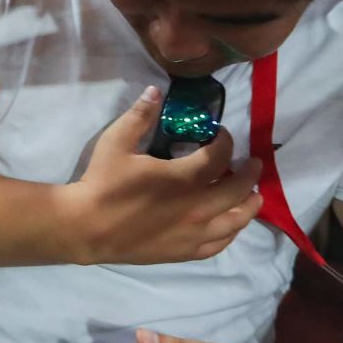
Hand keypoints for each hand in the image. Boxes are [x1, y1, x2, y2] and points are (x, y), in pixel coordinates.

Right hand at [59, 86, 260, 265]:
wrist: (88, 227)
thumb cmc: (103, 183)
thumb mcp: (117, 142)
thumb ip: (140, 116)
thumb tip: (156, 91)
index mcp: (183, 178)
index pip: (220, 156)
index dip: (225, 141)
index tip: (220, 134)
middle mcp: (197, 207)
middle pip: (238, 190)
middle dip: (249, 172)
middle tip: (253, 162)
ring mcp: (194, 233)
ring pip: (236, 220)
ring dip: (249, 204)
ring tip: (255, 194)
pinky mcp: (186, 251)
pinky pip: (220, 243)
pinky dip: (232, 231)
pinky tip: (231, 224)